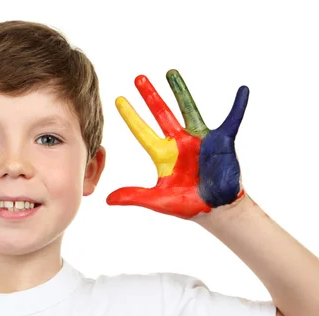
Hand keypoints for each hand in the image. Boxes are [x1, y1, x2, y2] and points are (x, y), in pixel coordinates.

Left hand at [106, 70, 248, 218]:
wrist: (215, 210)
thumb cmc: (187, 204)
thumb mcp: (158, 200)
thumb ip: (134, 196)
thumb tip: (107, 200)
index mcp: (163, 155)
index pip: (142, 131)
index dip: (131, 116)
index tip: (118, 99)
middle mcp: (179, 142)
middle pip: (160, 113)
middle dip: (150, 96)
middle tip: (138, 78)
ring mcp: (200, 139)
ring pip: (188, 109)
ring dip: (180, 91)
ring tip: (170, 72)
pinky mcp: (222, 141)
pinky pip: (232, 120)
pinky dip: (238, 106)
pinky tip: (243, 90)